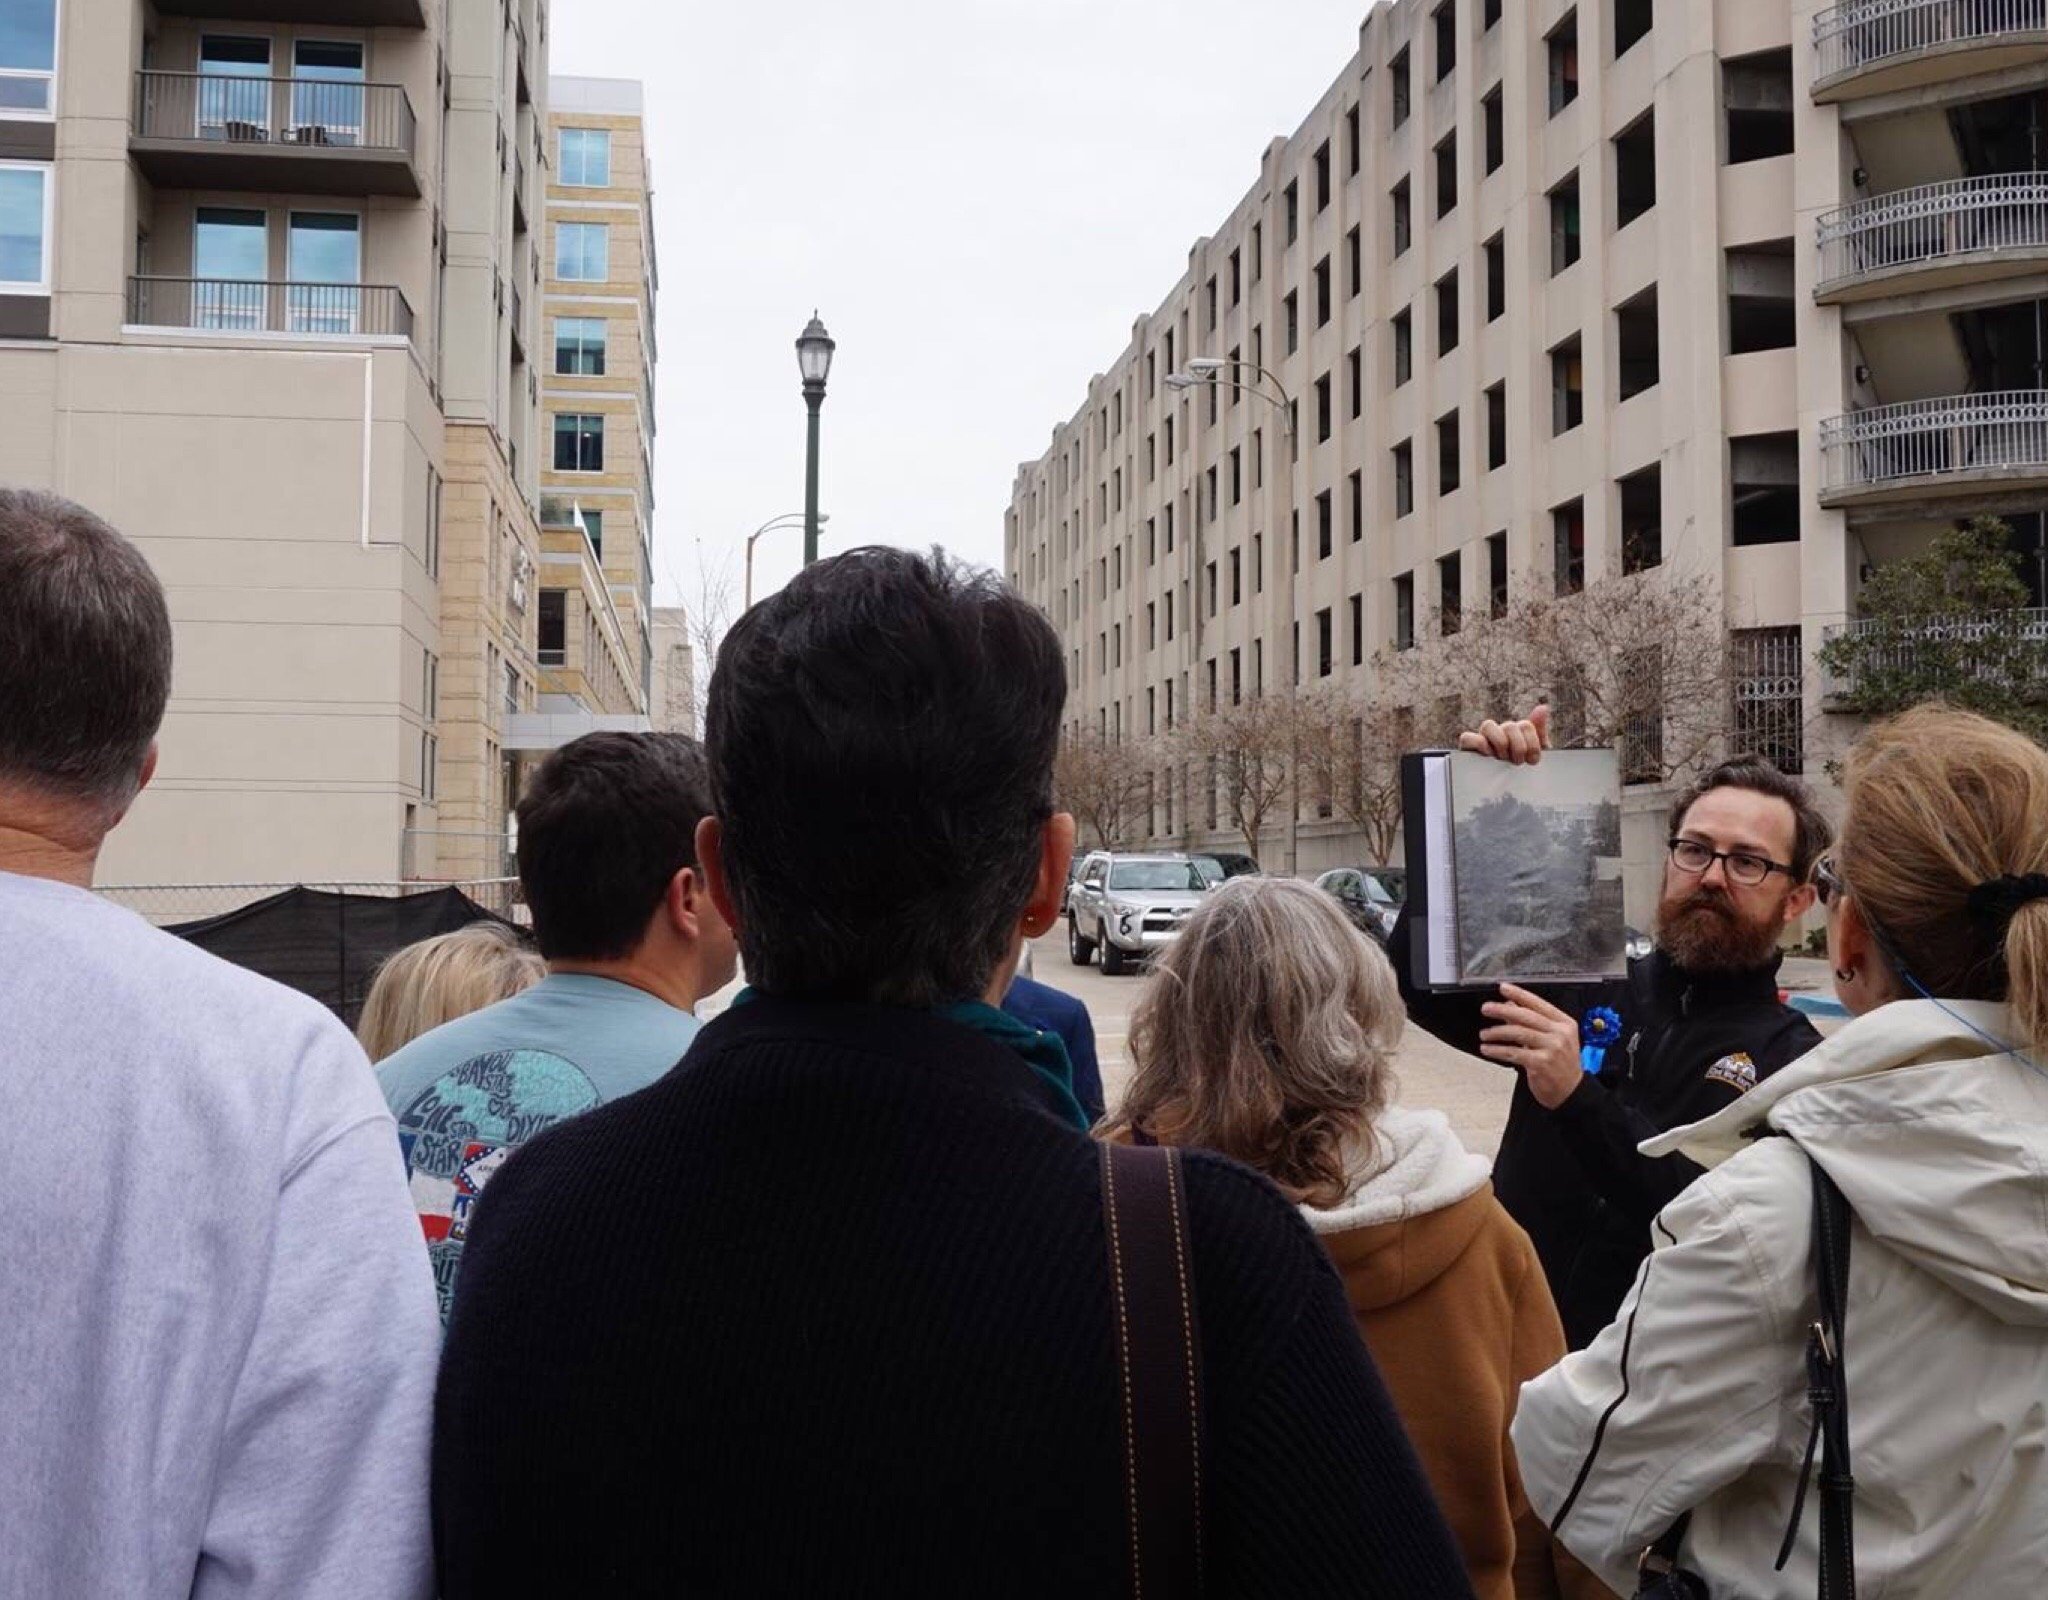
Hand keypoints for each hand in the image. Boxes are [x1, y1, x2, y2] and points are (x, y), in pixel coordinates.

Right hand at [1458, 703, 1550, 765]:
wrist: (1511, 792)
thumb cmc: (1521, 773)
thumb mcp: (1536, 755)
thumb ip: (1539, 731)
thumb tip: (1543, 707)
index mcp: (1518, 734)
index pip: (1525, 725)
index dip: (1532, 742)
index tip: (1534, 761)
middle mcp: (1500, 733)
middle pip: (1510, 725)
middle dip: (1518, 746)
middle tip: (1518, 763)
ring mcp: (1483, 740)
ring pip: (1488, 725)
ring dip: (1500, 742)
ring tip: (1503, 759)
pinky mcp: (1468, 750)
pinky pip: (1467, 737)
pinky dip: (1478, 743)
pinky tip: (1488, 756)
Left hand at [1479, 983, 1582, 1109]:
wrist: (1572, 1092)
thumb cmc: (1561, 1065)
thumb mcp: (1553, 1039)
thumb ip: (1532, 1023)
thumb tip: (1510, 1006)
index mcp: (1564, 1024)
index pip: (1539, 1004)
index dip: (1519, 994)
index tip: (1503, 988)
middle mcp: (1560, 1034)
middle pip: (1526, 1016)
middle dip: (1502, 1010)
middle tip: (1487, 1008)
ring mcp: (1552, 1048)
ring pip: (1518, 1033)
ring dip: (1496, 1032)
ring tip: (1484, 1034)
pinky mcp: (1541, 1063)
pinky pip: (1513, 1052)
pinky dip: (1497, 1050)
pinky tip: (1488, 1049)